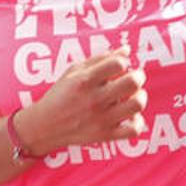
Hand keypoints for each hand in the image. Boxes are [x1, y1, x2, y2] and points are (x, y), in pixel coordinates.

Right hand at [15, 48, 146, 154]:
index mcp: (85, 81)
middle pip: (132, 83)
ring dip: (140, 97)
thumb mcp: (74, 71)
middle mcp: (94, 99)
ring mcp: (101, 119)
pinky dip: (138, 122)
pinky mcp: (105, 135)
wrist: (45, 126)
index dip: (123, 62)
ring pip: (136, 105)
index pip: (118, 64)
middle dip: (138, 76)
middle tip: (134, 77)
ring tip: (134, 95)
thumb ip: (100, 59)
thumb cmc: (61, 94)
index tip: (119, 66)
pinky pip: (133, 130)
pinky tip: (130, 116)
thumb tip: (126, 50)